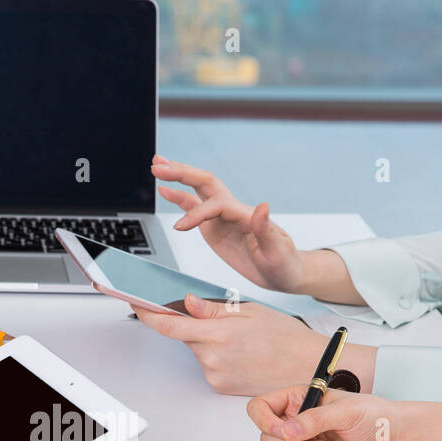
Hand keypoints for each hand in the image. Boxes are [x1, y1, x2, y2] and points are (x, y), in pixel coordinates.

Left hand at [134, 295, 375, 395]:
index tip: (134, 304)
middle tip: (223, 322)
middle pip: (186, 337)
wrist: (307, 366)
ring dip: (208, 342)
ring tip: (241, 341)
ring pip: (198, 351)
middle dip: (195, 326)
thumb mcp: (249, 311)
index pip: (170, 326)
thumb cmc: (285, 337)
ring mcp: (216, 376)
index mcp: (219, 334)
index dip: (148, 315)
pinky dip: (217, 357)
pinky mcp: (220, 387)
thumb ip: (212, 310)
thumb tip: (186, 304)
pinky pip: (208, 366)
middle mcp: (213, 359)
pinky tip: (241, 354)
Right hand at [151, 156, 306, 292]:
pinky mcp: (216, 227)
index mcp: (245, 216)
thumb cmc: (284, 264)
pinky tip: (165, 191)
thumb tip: (262, 207)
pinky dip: (179, 198)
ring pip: (199, 189)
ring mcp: (223, 218)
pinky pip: (196, 208)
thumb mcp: (278, 251)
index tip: (179, 227)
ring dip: (178, 177)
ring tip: (156, 167)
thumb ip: (267, 230)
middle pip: (205, 182)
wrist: (284, 273)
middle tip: (159, 166)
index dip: (196, 213)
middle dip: (182, 173)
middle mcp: (233, 211)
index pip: (216, 205)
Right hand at [249, 386, 397, 440]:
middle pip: (266, 437)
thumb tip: (288, 429)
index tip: (282, 430)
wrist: (388, 438)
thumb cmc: (371, 414)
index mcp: (296, 400)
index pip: (260, 408)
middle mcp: (294, 422)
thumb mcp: (343, 410)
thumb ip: (314, 419)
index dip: (264, 420)